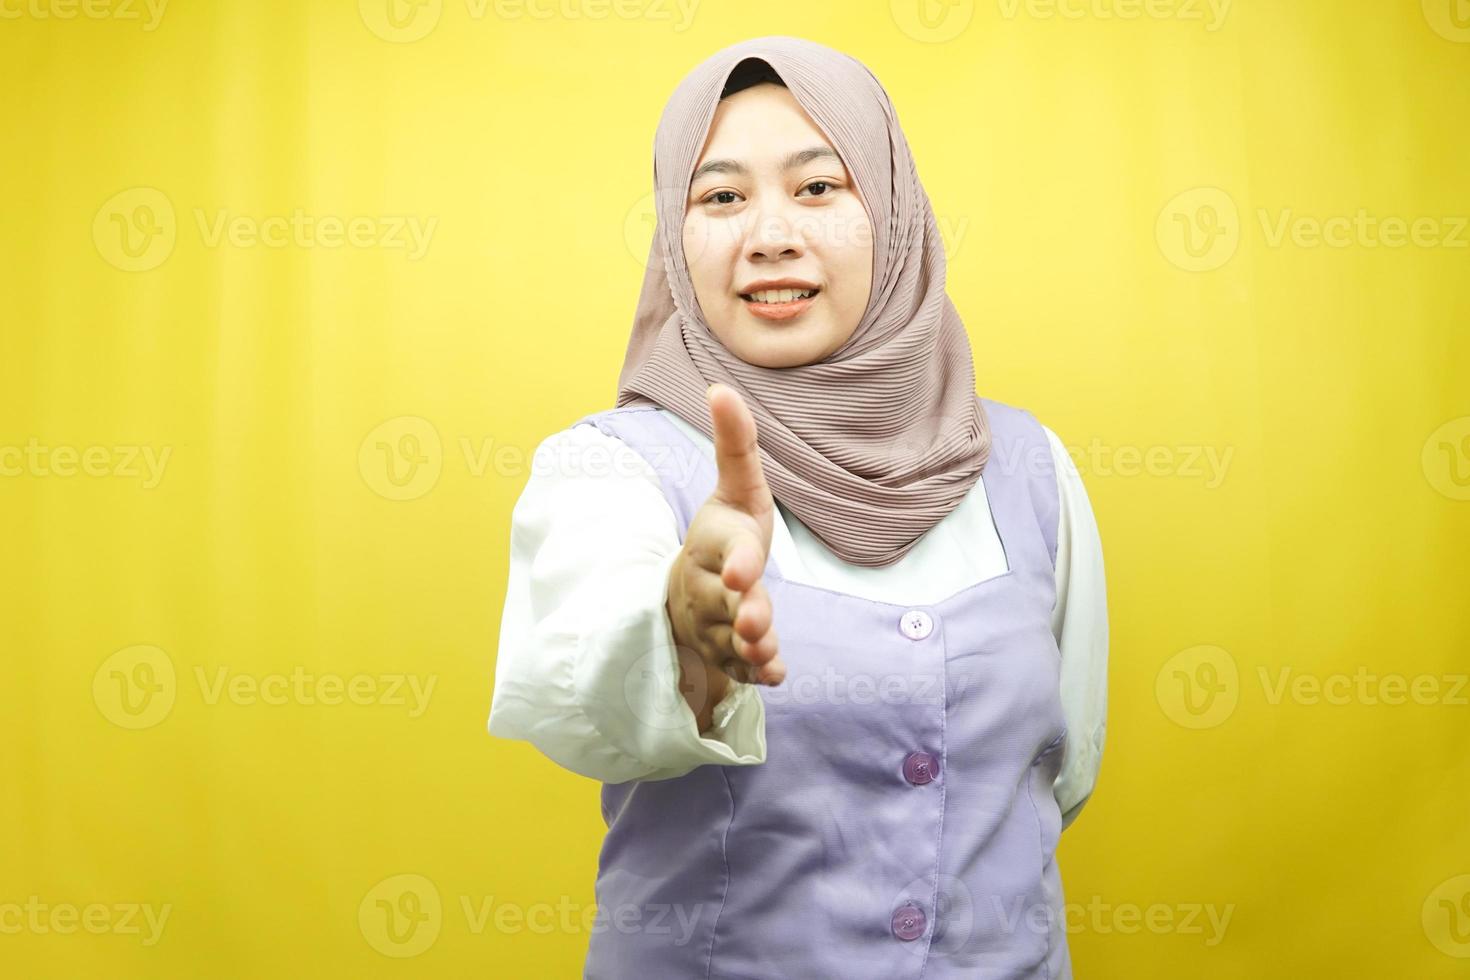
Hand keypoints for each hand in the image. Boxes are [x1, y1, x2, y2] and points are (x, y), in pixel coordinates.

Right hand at [666, 383, 786, 730]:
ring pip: (733, 639)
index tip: (740, 570)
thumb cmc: (725, 533)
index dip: (736, 561)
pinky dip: (757, 674)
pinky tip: (774, 675)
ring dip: (751, 646)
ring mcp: (717, 623)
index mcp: (715, 543)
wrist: (686, 594)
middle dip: (743, 612)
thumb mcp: (735, 487)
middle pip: (725, 602)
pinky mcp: (730, 654)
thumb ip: (735, 443)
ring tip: (764, 650)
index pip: (726, 550)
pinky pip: (742, 670)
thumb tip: (720, 386)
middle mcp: (709, 586)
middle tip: (755, 622)